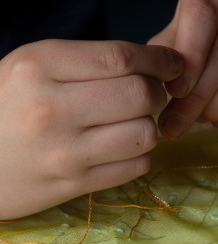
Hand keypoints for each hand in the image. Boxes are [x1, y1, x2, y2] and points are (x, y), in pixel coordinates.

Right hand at [0, 39, 182, 218]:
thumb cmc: (6, 106)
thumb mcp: (32, 68)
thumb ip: (88, 62)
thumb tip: (154, 64)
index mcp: (39, 66)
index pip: (121, 58)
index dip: (160, 59)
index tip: (174, 64)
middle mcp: (51, 108)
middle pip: (141, 95)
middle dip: (159, 93)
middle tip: (152, 95)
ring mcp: (64, 152)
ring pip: (145, 134)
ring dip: (150, 127)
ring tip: (134, 124)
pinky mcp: (74, 185)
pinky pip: (135, 166)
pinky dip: (140, 155)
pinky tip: (124, 149)